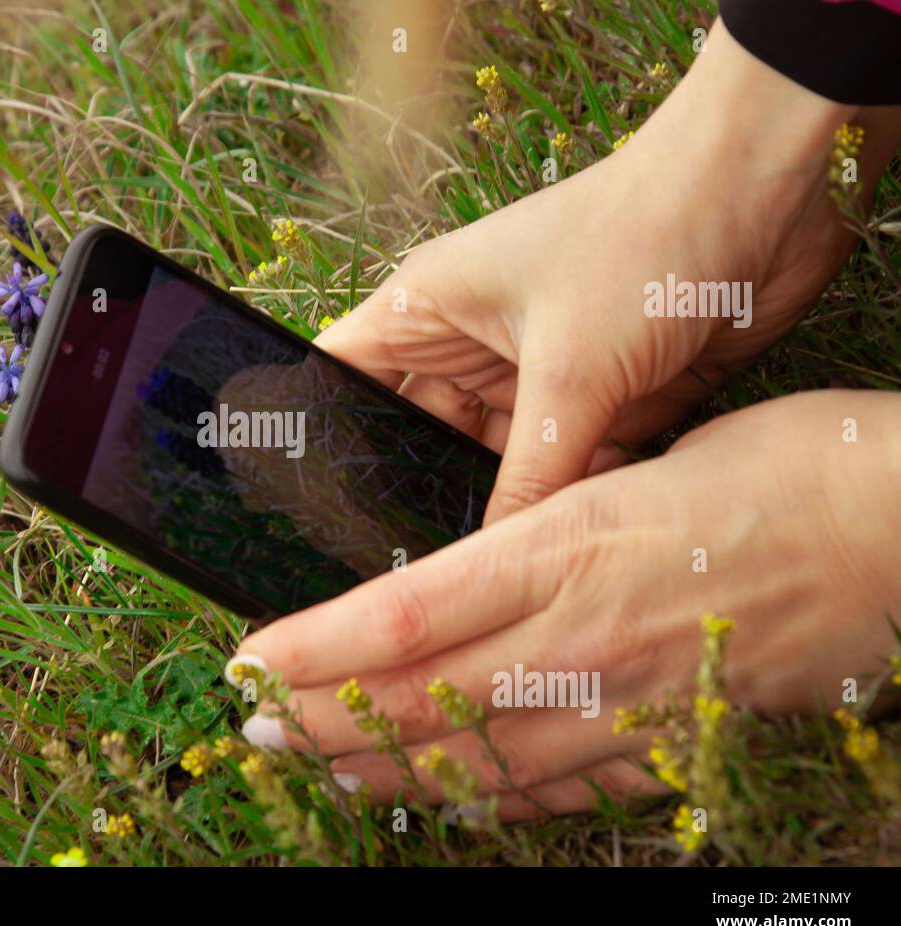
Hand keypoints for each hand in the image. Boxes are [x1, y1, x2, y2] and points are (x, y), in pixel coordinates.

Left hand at [225, 390, 900, 818]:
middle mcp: (581, 640)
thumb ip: (549, 533)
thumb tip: (483, 569)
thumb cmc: (784, 466)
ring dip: (385, 772)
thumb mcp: (640, 469)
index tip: (247, 661)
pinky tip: (449, 800)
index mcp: (564, 550)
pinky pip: (561, 791)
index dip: (312, 651)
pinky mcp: (674, 742)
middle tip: (254, 728)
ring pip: (478, 763)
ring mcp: (629, 704)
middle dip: (321, 721)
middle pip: (419, 703)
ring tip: (323, 769)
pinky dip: (489, 800)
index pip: (401, 617)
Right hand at [314, 16, 900, 523]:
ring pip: (490, 463)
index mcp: (427, 310)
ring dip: (495, 506)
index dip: (314, 434)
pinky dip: (560, 504)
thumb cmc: (642, 243)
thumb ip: (526, 476)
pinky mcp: (595, 402)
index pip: (337, 377)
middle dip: (413, 493)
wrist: (768, 200)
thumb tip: (487, 565)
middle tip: (399, 571)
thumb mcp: (570, 371)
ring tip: (475, 578)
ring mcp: (532, 377)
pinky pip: (558, 471)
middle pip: (413, 437)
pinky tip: (550, 553)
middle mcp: (468, 346)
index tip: (307, 511)